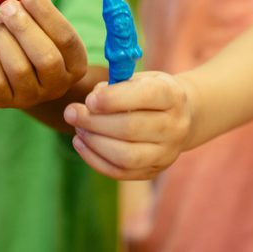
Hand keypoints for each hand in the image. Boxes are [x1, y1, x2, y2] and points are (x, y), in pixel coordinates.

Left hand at [0, 0, 87, 108]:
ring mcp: (32, 97)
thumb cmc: (35, 42)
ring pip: (19, 68)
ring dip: (3, 38)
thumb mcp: (44, 27)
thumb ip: (36, 10)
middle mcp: (58, 85)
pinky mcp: (5, 102)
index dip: (45, 12)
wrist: (20, 78)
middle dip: (23, 27)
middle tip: (6, 6)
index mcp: (75, 63)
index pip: (66, 38)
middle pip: (45, 57)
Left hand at [63, 71, 194, 179]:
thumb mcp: (140, 78)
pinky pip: (120, 173)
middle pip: (131, 128)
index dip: (114, 98)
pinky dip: (95, 159)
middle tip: (71, 113)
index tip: (89, 99)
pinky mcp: (153, 171)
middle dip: (94, 121)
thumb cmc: (151, 92)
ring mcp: (166, 153)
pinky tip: (81, 143)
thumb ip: (117, 84)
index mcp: (173, 96)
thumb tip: (91, 101)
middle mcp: (175, 127)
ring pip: (125, 156)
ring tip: (77, 128)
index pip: (147, 96)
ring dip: (94, 142)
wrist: (181, 117)